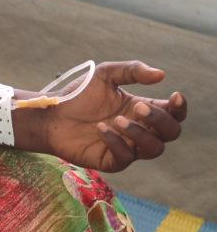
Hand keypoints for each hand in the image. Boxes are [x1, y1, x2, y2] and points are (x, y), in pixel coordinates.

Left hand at [39, 61, 185, 171]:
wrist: (51, 114)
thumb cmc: (78, 95)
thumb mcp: (105, 74)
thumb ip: (131, 71)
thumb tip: (161, 74)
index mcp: (143, 109)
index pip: (173, 113)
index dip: (179, 108)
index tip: (175, 96)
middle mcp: (139, 130)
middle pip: (170, 132)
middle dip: (160, 120)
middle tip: (138, 108)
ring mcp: (127, 147)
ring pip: (153, 148)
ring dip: (140, 133)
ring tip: (117, 120)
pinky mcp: (110, 161)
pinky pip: (125, 158)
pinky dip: (116, 143)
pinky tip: (100, 129)